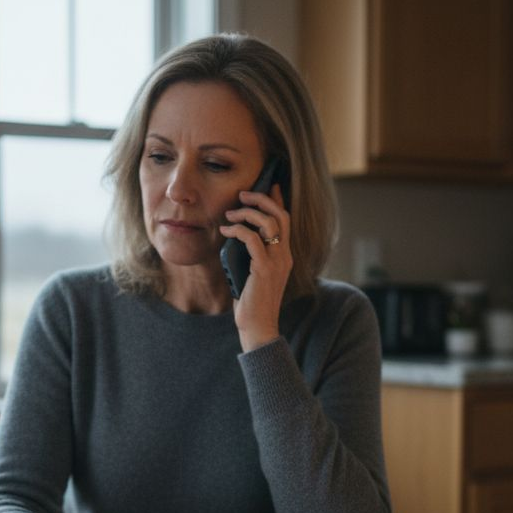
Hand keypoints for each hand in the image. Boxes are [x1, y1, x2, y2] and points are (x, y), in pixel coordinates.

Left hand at [220, 182, 292, 351]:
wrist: (258, 328)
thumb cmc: (252, 304)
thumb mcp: (252, 274)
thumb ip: (251, 256)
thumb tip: (237, 237)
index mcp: (284, 256)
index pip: (286, 221)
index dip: (278, 200)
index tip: (270, 184)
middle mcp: (284, 256)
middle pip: (281, 216)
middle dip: (262, 199)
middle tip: (243, 194)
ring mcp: (277, 262)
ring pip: (269, 223)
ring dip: (248, 212)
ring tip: (230, 213)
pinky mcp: (264, 269)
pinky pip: (252, 239)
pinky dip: (238, 230)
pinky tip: (226, 230)